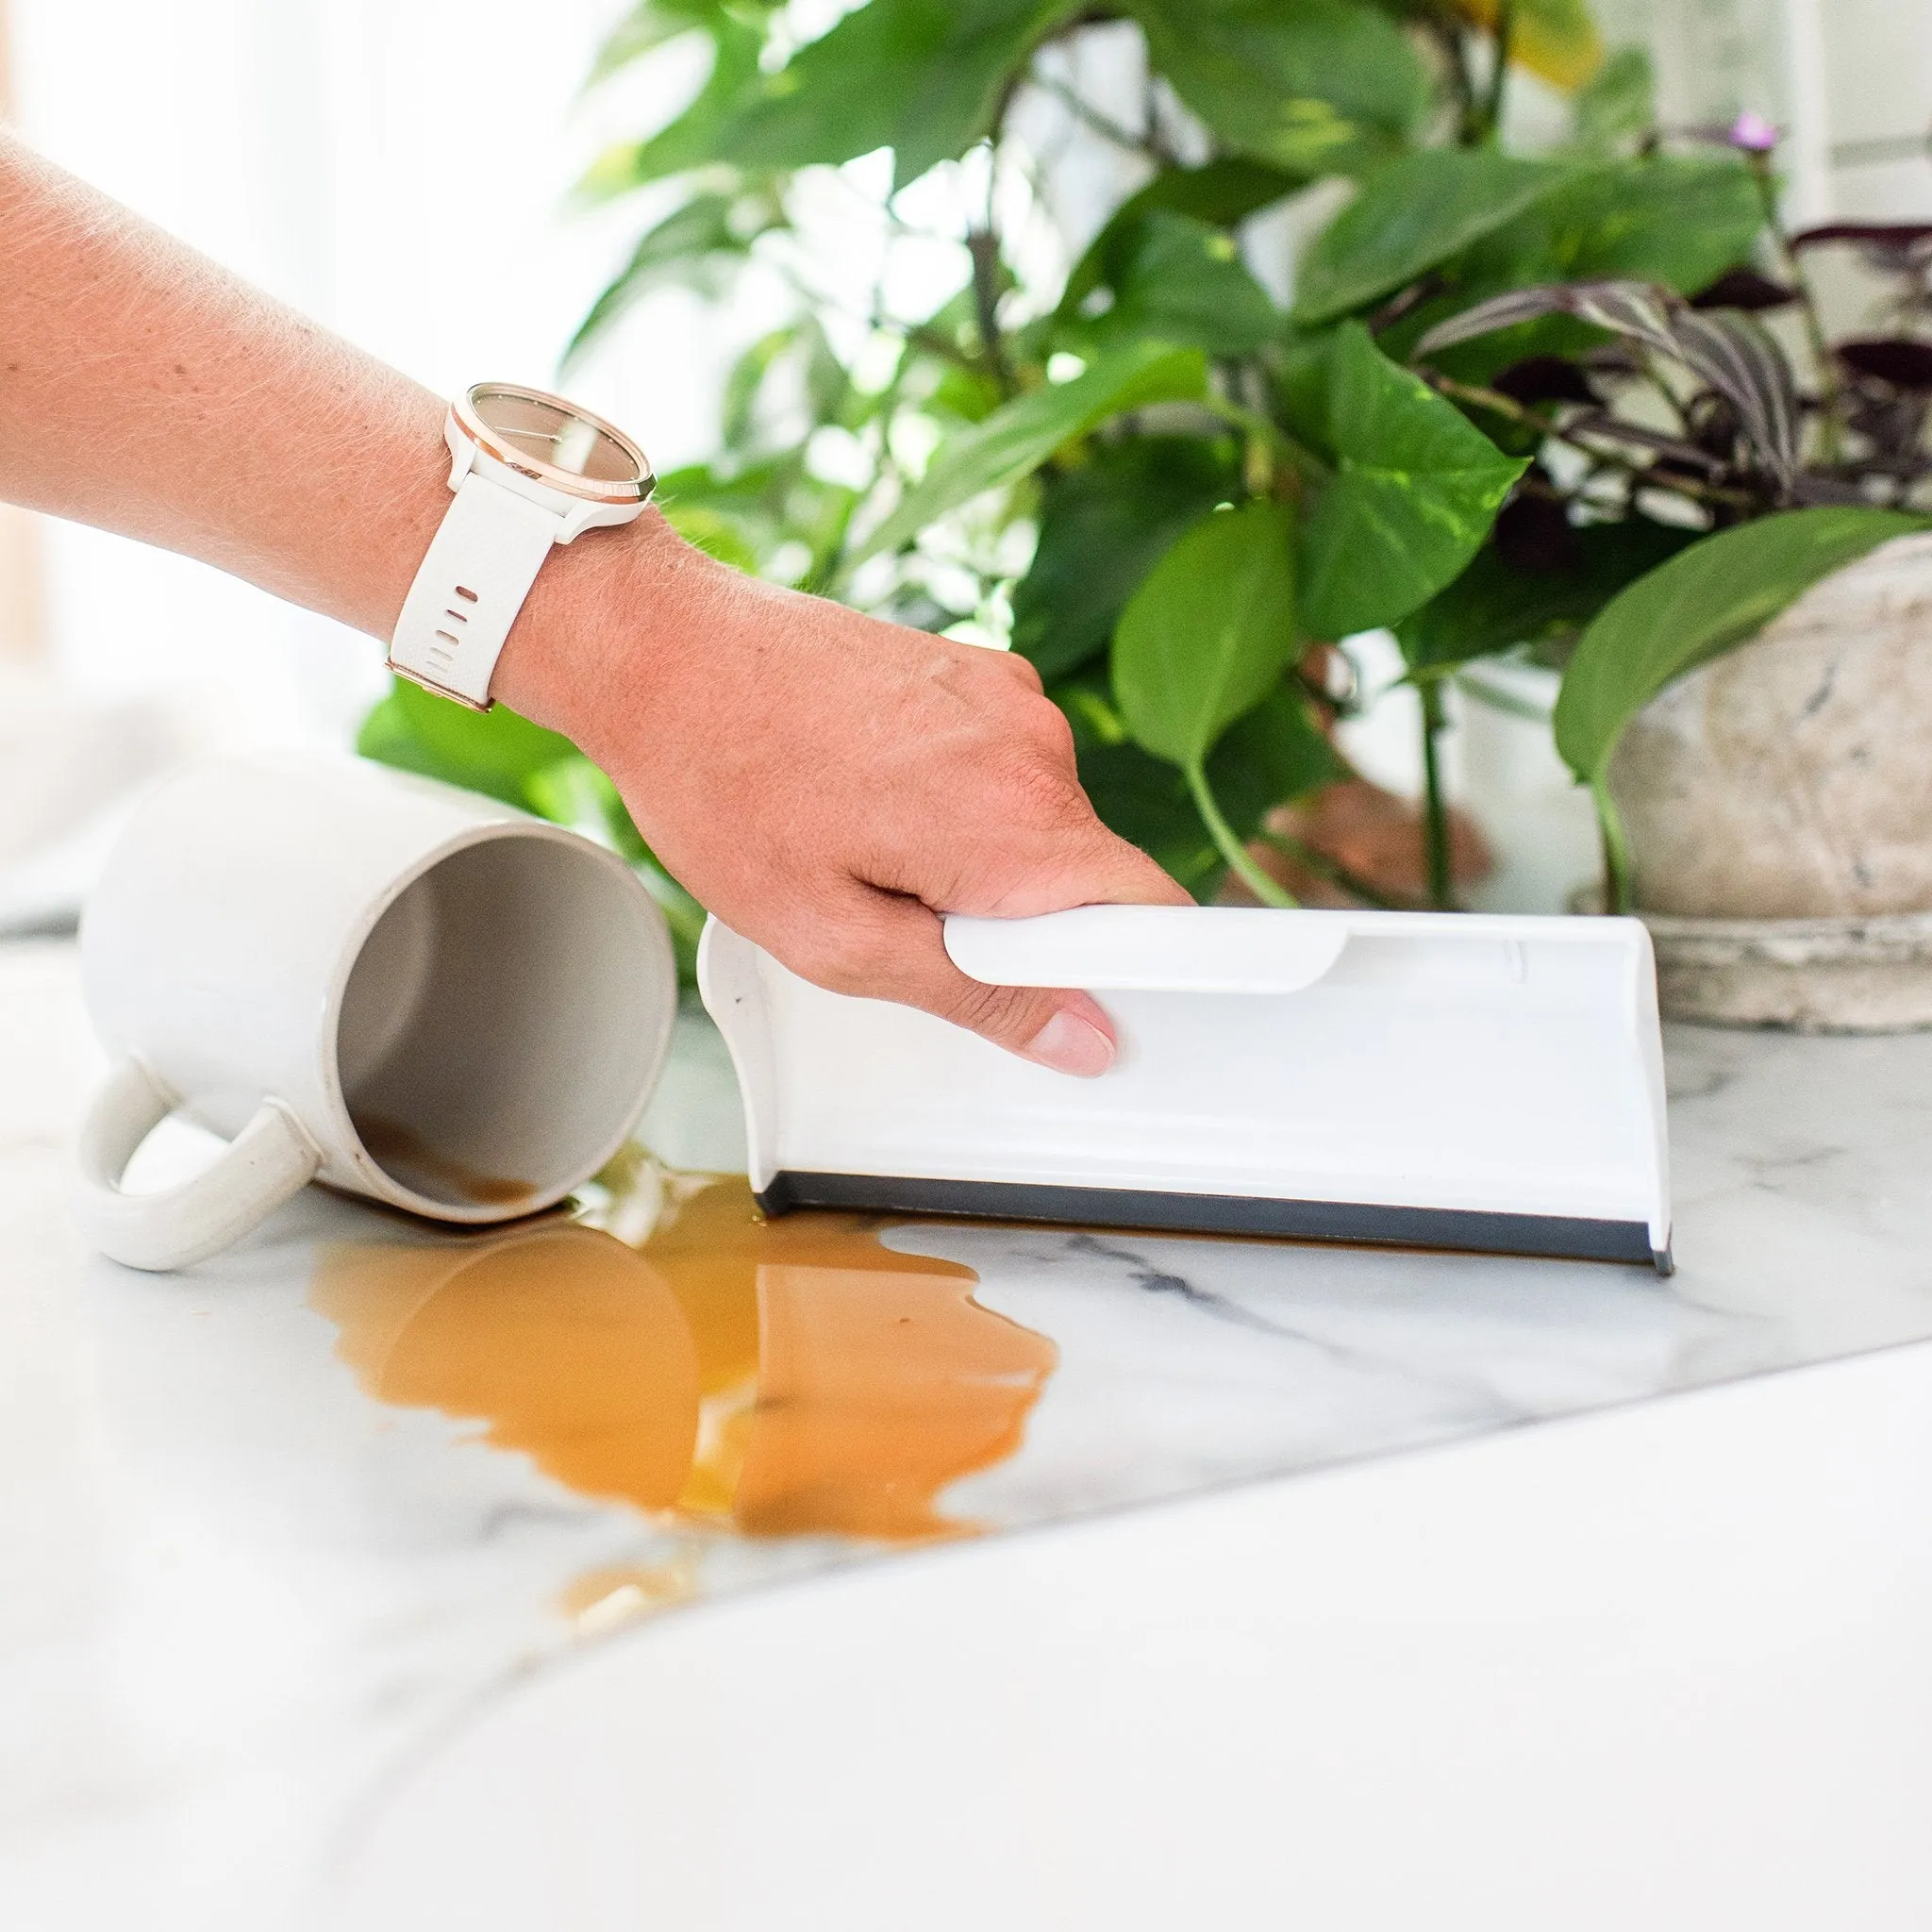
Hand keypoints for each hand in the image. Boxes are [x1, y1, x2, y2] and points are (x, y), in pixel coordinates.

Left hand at [501, 515, 1192, 1075]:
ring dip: (982, 858)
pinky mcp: (978, 669)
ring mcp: (1009, 696)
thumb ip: (977, 996)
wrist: (664, 651)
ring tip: (867, 842)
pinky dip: (960, 798)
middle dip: (1022, 922)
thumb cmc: (725, 785)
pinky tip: (870, 793)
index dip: (1130, 972)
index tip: (1067, 998)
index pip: (1157, 913)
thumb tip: (1083, 1037)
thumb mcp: (837, 940)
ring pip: (1042, 822)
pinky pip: (1006, 767)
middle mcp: (1035, 746)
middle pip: (1091, 875)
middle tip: (904, 918)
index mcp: (1018, 821)